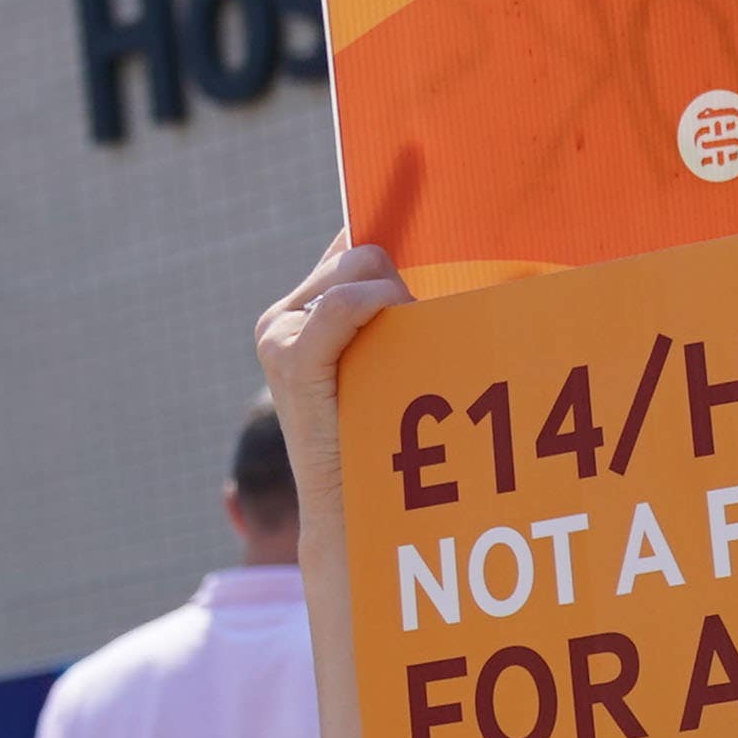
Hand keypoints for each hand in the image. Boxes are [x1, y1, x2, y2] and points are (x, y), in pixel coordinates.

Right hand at [255, 231, 411, 516]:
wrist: (356, 510)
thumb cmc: (392, 440)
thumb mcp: (400, 361)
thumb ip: (406, 314)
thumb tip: (457, 260)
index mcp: (307, 309)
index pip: (353, 243)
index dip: (397, 238)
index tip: (434, 227)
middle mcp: (286, 316)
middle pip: (365, 253)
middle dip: (407, 280)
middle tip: (428, 330)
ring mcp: (281, 334)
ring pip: (361, 269)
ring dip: (404, 299)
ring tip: (415, 352)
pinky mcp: (289, 358)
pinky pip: (342, 304)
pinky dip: (377, 305)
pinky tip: (402, 322)